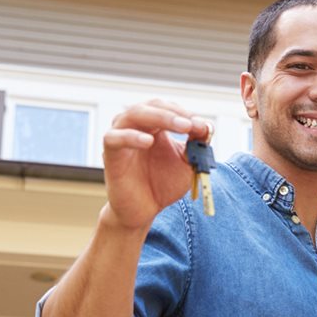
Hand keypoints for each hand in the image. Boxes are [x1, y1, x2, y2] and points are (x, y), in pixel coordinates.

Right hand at [100, 100, 213, 230]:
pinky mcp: (111, 155)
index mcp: (153, 125)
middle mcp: (135, 126)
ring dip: (159, 117)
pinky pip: (114, 138)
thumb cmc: (162, 185)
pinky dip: (130, 136)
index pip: (168, 107)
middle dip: (174, 113)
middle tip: (192, 124)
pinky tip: (148, 141)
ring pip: (133, 114)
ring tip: (180, 126)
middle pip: (152, 105)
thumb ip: (195, 145)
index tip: (203, 127)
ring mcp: (120, 138)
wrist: (144, 211)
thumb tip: (205, 126)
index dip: (185, 113)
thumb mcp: (186, 163)